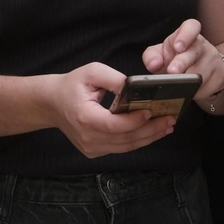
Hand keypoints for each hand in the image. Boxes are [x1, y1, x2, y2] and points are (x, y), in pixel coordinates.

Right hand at [47, 63, 176, 158]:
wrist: (52, 103)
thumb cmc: (72, 85)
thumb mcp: (92, 72)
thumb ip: (115, 79)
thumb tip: (137, 88)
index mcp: (85, 117)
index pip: (114, 125)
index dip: (135, 121)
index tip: (152, 112)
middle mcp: (88, 137)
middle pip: (125, 139)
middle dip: (151, 130)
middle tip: (170, 120)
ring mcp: (91, 148)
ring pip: (126, 147)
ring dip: (149, 137)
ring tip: (167, 127)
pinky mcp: (94, 151)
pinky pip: (120, 148)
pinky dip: (137, 140)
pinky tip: (151, 131)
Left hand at [143, 19, 223, 110]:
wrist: (200, 71)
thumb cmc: (176, 60)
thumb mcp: (161, 55)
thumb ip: (152, 56)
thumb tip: (153, 65)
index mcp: (187, 34)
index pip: (191, 26)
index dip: (185, 35)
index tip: (177, 46)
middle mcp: (202, 44)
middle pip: (195, 51)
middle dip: (183, 62)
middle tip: (172, 71)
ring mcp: (214, 58)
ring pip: (202, 72)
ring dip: (189, 82)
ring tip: (179, 86)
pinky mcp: (222, 73)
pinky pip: (208, 86)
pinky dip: (197, 92)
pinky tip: (192, 91)